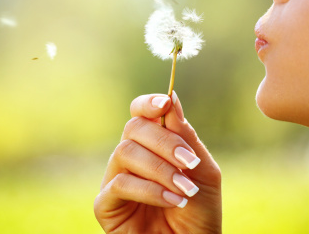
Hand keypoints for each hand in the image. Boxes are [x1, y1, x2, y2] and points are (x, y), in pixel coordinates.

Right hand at [94, 92, 221, 232]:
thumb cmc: (199, 210)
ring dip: (160, 169)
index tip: (164, 103)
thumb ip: (186, 136)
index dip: (148, 103)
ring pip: (125, 151)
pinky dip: (149, 189)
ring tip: (184, 189)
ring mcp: (116, 178)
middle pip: (133, 127)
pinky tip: (172, 200)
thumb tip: (171, 99)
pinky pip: (120, 183)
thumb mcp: (202, 170)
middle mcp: (130, 156)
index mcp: (152, 144)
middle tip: (189, 161)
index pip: (140, 113)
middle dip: (164, 141)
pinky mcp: (105, 204)